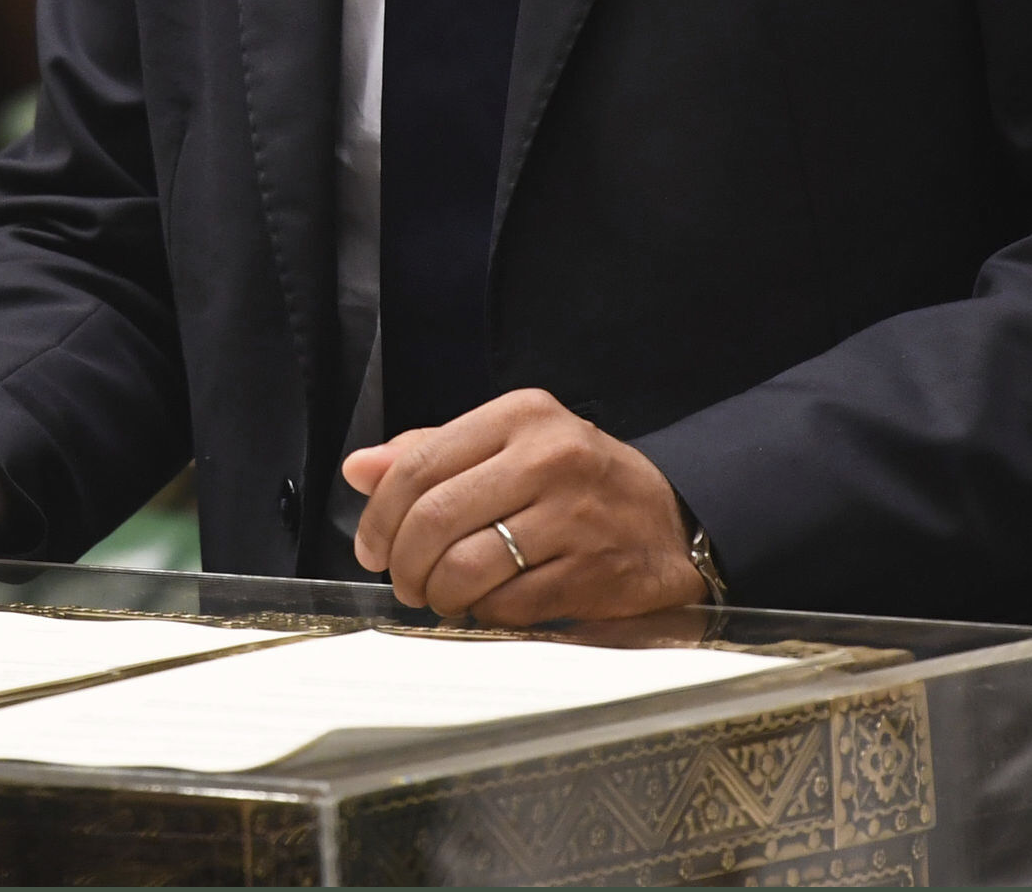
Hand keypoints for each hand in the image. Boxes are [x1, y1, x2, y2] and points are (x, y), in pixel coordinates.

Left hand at [345, 388, 704, 623]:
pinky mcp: (592, 571)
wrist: (672, 523)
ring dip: (440, 595)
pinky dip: (486, 615)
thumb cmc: (577, 483)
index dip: (381, 515)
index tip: (372, 547)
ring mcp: (574, 516)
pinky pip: (509, 605)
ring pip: (468, 567)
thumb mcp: (510, 445)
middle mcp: (548, 457)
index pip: (421, 464)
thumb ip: (433, 453)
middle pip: (436, 519)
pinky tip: (490, 606)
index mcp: (520, 416)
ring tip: (442, 597)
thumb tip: (359, 469)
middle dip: (405, 564)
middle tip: (404, 583)